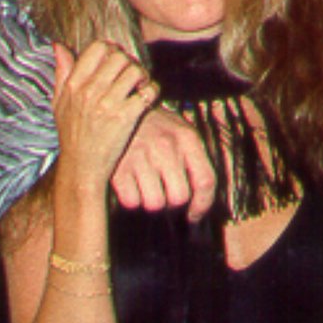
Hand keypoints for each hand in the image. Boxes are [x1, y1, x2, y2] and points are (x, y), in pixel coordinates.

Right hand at [51, 42, 157, 195]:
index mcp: (73, 84)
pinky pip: (147, 91)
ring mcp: (107, 103)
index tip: (117, 62)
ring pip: (135, 70)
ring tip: (140, 87)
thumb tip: (58, 46)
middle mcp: (89, 91)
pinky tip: (147, 100)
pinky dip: (152, 92)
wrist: (82, 168)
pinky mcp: (125, 116)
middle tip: (132, 76)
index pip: (98, 47)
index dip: (113, 50)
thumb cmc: (72, 135)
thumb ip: (61, 73)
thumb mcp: (58, 103)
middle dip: (130, 63)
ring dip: (143, 76)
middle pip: (119, 56)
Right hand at [107, 104, 216, 220]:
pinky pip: (131, 202)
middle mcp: (165, 147)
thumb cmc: (155, 126)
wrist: (117, 107)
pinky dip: (132, 198)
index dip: (203, 205)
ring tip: (147, 185)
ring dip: (152, 200)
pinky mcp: (117, 168)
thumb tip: (202, 198)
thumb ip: (195, 158)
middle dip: (173, 202)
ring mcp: (140, 157)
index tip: (194, 215)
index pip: (205, 181)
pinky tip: (131, 183)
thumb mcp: (181, 131)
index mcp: (186, 138)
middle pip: (179, 198)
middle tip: (165, 192)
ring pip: (155, 204)